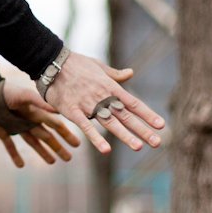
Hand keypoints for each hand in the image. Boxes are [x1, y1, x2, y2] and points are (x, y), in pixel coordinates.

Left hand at [0, 78, 81, 167]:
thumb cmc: (3, 92)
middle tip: (69, 158)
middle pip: (47, 136)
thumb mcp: (22, 96)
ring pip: (33, 142)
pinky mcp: (3, 132)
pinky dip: (15, 156)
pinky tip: (21, 165)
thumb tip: (58, 111)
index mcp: (35, 112)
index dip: (66, 134)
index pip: (54, 125)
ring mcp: (16, 127)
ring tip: (53, 162)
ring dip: (43, 152)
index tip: (77, 144)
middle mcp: (28, 120)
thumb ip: (39, 102)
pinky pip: (11, 146)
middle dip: (58, 147)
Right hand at [44, 52, 164, 154]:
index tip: (161, 125)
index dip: (147, 114)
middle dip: (142, 129)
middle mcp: (102, 96)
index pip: (132, 103)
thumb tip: (131, 73)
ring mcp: (88, 104)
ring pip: (109, 122)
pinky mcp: (73, 111)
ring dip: (124, 135)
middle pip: (125, 115)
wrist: (50, 62)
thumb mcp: (98, 66)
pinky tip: (106, 150)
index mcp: (110, 86)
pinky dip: (96, 138)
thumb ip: (115, 74)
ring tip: (138, 147)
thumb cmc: (75, 64)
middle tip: (157, 142)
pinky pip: (86, 127)